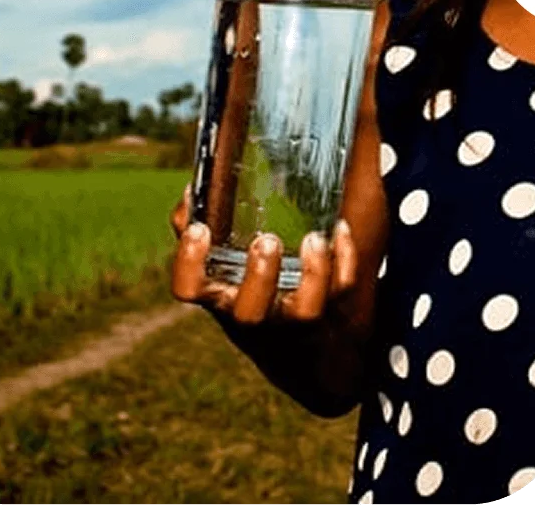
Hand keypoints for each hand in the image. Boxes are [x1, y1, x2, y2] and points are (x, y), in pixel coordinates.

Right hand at [169, 181, 358, 324]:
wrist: (294, 345)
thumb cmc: (247, 291)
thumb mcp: (219, 267)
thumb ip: (203, 228)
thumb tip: (194, 190)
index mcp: (219, 296)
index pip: (189, 289)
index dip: (188, 262)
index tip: (200, 229)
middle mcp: (254, 313)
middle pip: (249, 311)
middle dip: (259, 277)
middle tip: (267, 241)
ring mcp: (292, 317)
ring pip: (306, 309)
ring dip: (314, 272)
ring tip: (314, 238)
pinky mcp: (329, 311)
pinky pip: (342, 290)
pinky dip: (345, 258)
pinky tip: (340, 228)